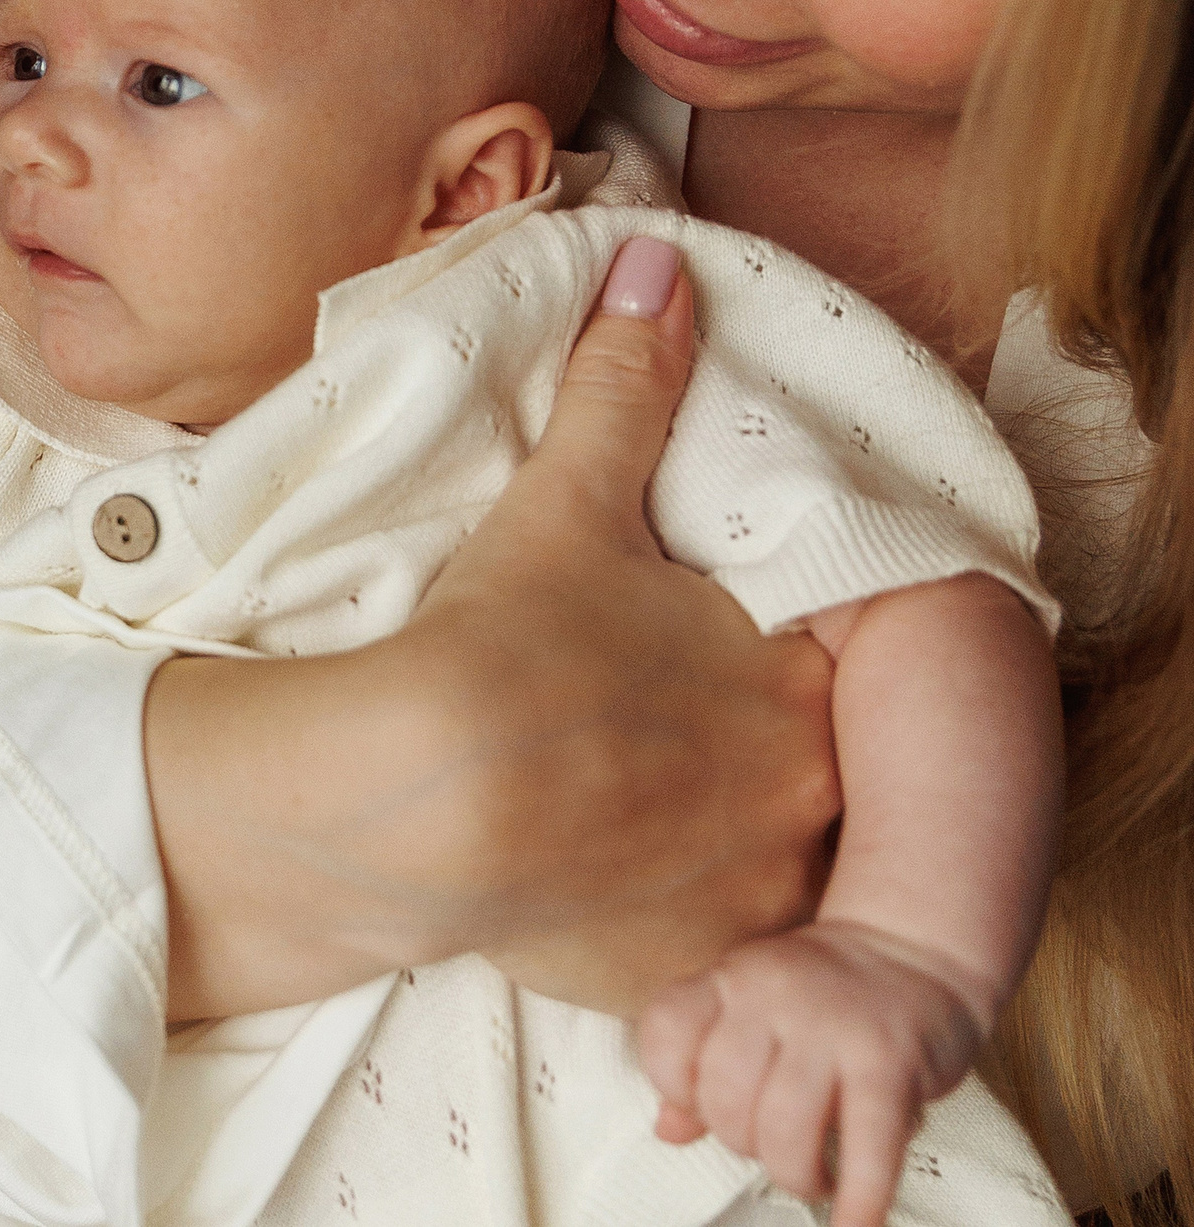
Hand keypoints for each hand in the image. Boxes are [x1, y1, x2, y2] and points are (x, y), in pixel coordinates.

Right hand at [152, 240, 839, 1019]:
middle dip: (733, 729)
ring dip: (695, 822)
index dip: (759, 635)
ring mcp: (737, 898)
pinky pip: (679, 939)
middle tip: (638, 704)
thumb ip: (628, 386)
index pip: (821, 655)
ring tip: (600, 785)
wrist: (413, 801)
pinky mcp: (668, 973)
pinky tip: (573, 862)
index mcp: (793, 684)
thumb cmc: (501, 644)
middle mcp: (796, 799)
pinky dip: (641, 904)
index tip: (691, 626)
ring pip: (743, 852)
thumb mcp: (566, 502)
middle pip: (793, 758)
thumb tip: (661, 261)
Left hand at [638, 920, 989, 1226]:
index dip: (673, 1083)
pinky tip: (854, 1221)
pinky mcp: (889, 1062)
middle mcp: (773, 996)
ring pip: (784, 1128)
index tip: (698, 1106)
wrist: (915, 948)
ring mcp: (832, 1027)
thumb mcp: (752, 1006)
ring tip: (811, 1174)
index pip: (666, 1032)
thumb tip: (668, 1128)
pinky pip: (867, 1146)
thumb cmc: (830, 988)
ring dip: (794, 1172)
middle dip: (741, 1141)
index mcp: (730, 980)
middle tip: (769, 1145)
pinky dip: (859, 1197)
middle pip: (725, 1095)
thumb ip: (706, 1061)